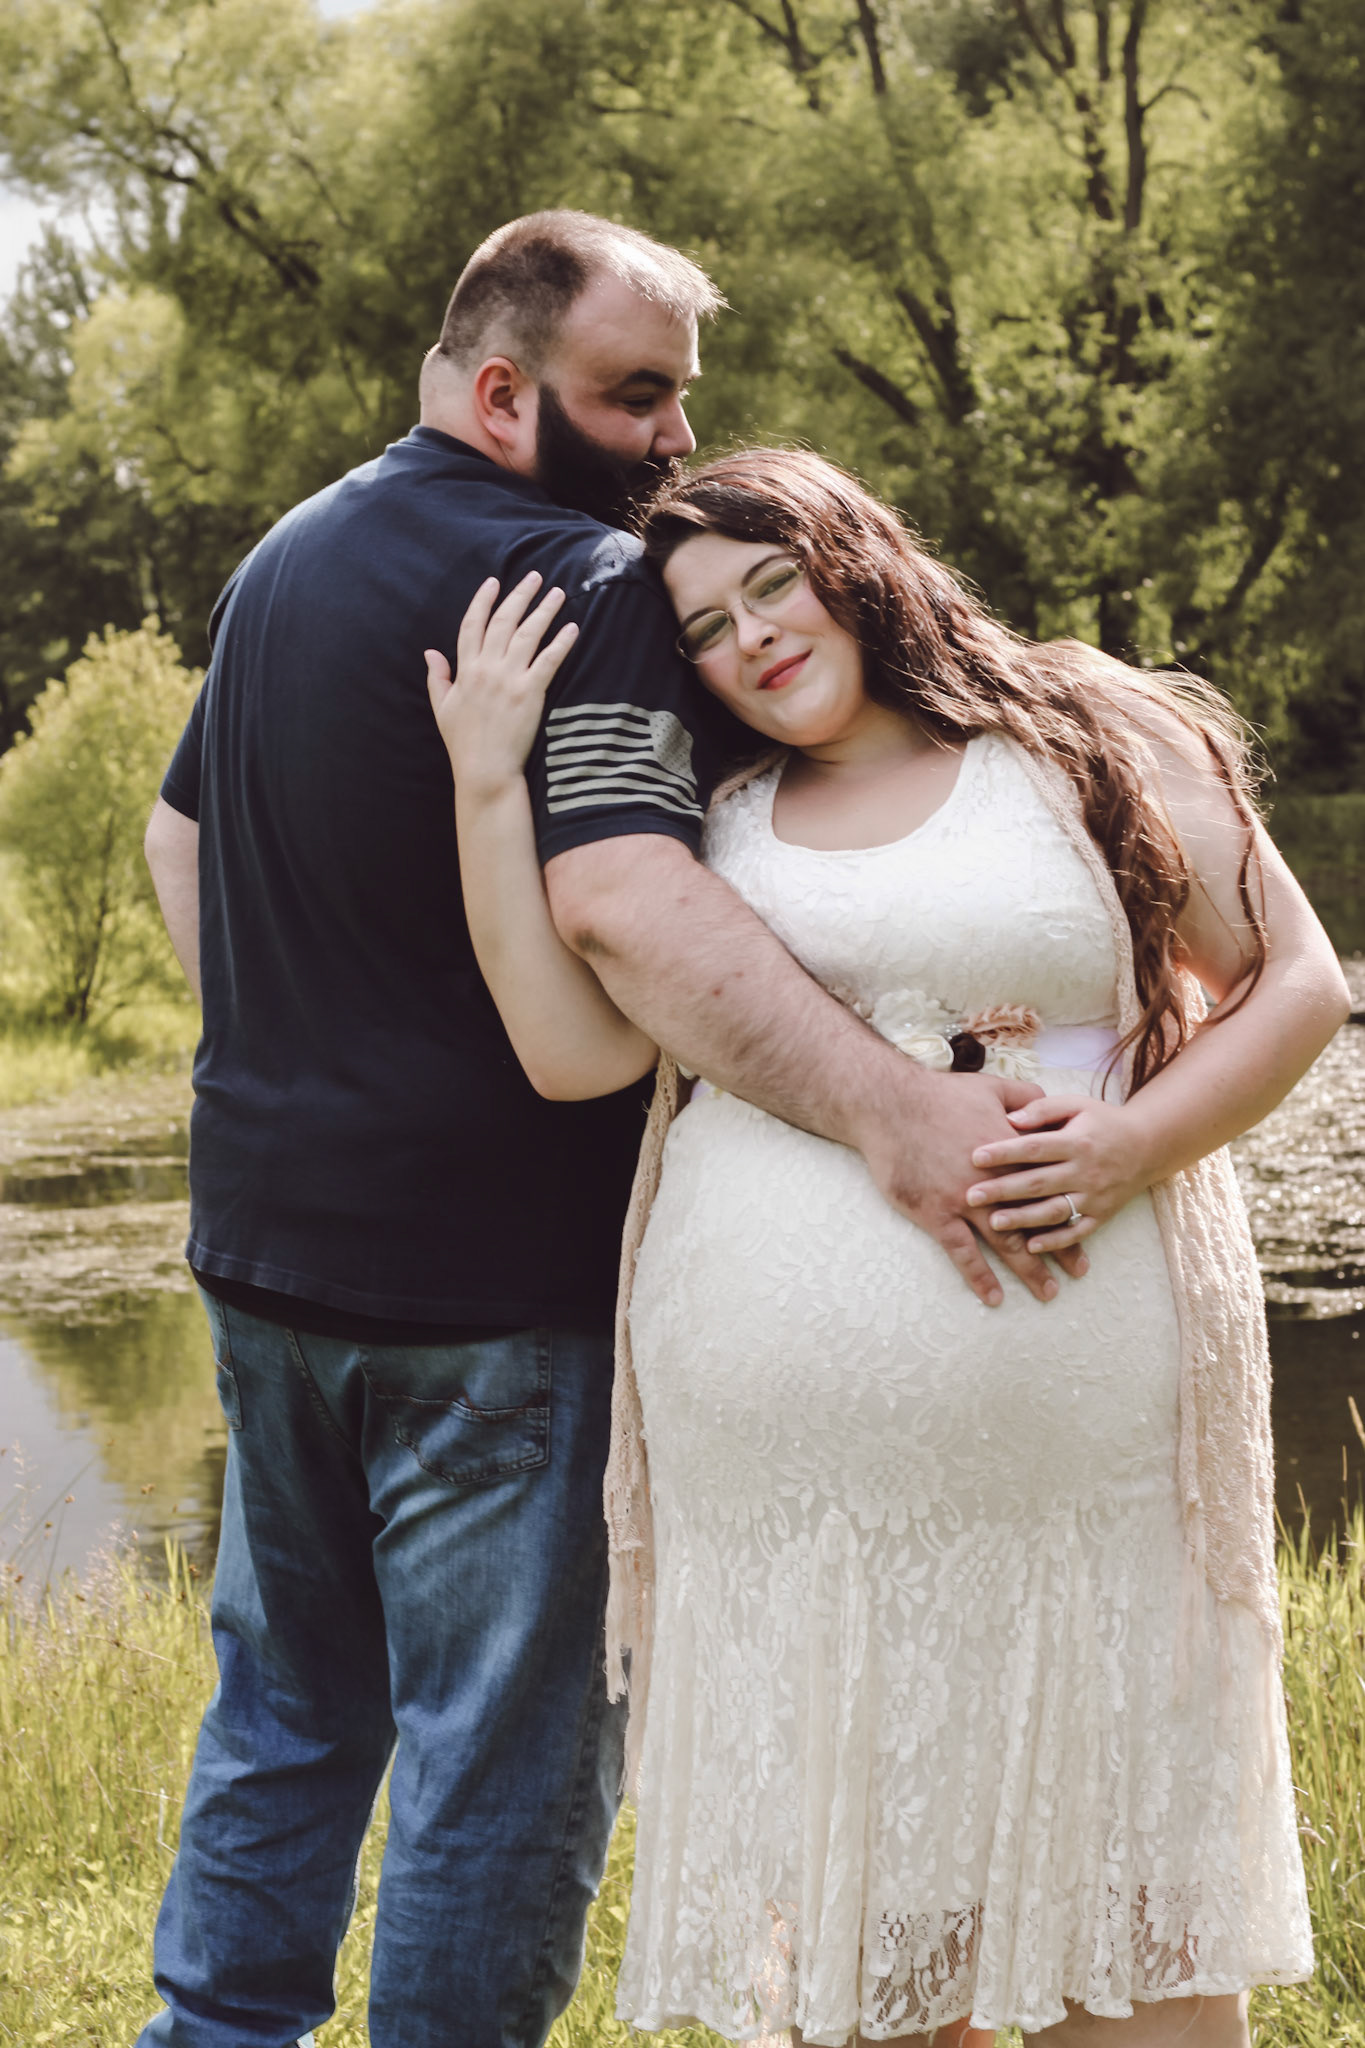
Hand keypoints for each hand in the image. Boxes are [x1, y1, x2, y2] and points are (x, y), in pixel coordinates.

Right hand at [425, 572, 578, 798]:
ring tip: (557, 593)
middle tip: (534, 576)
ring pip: (528, 634)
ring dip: (544, 610)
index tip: (493, 583)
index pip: (473, 625)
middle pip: (504, 621)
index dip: (483, 601)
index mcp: (465, 670)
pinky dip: (561, 642)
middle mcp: (487, 669)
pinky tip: (572, 628)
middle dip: (519, 595)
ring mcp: (509, 679)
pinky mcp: (530, 693)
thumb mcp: (443, 707)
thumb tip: (430, 652)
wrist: (484, 769)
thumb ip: (437, 677)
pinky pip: (549, 661)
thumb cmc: (463, 742)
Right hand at [858, 1067, 1089, 1307]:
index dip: (1070, 1207)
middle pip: (1035, 1221)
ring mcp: (965, 1201)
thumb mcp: (991, 1087)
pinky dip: (979, 1276)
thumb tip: (1045, 1105)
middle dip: (1060, 1249)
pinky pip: (962, 1252)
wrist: (891, 1105)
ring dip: (1028, 1269)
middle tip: (1079, 1272)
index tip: (1090, 1225)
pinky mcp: (936, 1213)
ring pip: (1005, 1242)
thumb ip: (1025, 1098)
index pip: (1050, 1187)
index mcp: (1012, 1154)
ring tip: (1047, 1293)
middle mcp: (995, 1183)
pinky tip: (993, 1297)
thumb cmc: (939, 1095)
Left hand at [965, 1092, 1155, 1252]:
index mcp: (1077, 1141)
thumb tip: (1009, 1119)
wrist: (1148, 1145)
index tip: (974, 1156)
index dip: (1004, 1152)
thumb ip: (1043, 1109)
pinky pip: (1077, 1232)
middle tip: (971, 1195)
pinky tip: (1030, 1246)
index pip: (1034, 1148)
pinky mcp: (1102, 1215)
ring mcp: (1095, 1196)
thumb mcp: (1077, 1104)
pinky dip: (1055, 1241)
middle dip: (1003, 1190)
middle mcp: (1086, 1170)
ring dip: (1024, 1219)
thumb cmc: (1102, 1121)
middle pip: (1038, 1182)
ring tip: (993, 1223)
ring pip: (1054, 1211)